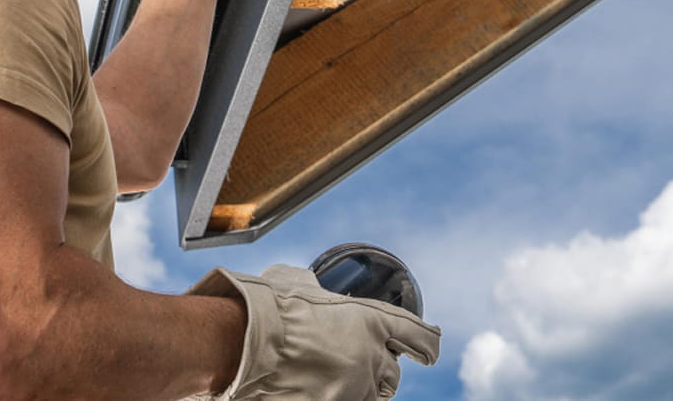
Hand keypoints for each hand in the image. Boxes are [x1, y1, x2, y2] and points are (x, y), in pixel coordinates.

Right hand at [188, 264, 440, 399]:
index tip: (430, 350)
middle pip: (393, 374)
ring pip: (372, 396)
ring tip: (339, 380)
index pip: (418, 336)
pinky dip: (340, 396)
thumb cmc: (268, 307)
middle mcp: (370, 359)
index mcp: (371, 321)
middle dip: (380, 369)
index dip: (426, 343)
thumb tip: (309, 285)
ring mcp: (352, 391)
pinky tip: (320, 389)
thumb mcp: (297, 283)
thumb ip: (315, 289)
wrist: (242, 344)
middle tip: (361, 363)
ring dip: (361, 389)